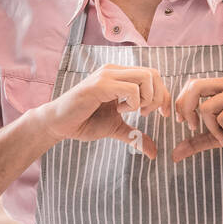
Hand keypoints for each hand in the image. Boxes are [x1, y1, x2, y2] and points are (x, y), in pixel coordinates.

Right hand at [36, 64, 170, 155]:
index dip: (163, 95)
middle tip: (146, 114)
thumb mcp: (116, 128)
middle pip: (153, 74)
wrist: (59, 124)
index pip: (153, 75)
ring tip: (133, 111)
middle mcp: (115, 71)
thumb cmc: (85, 122)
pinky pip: (131, 89)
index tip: (163, 114)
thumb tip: (153, 153)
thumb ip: (135, 136)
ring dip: (147, 98)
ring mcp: (107, 75)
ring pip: (146, 77)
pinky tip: (119, 110)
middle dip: (159, 97)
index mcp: (120, 76)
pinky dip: (133, 103)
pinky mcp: (100, 85)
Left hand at [171, 76, 222, 161]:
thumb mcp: (219, 138)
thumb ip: (197, 141)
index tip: (185, 123)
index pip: (193, 85)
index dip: (183, 103)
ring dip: (215, 130)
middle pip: (195, 87)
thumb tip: (174, 154)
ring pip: (207, 108)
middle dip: (188, 109)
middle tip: (193, 127)